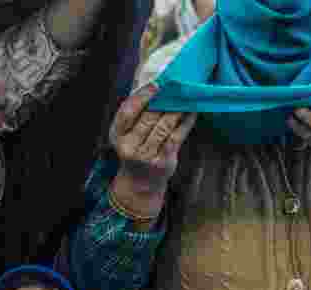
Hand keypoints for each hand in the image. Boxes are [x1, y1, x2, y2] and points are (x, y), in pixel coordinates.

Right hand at [109, 83, 196, 217]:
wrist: (139, 184)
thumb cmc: (136, 152)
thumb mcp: (127, 136)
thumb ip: (136, 116)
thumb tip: (156, 88)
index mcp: (118, 136)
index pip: (127, 113)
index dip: (141, 97)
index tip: (156, 84)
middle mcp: (130, 147)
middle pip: (148, 118)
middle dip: (164, 100)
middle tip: (177, 87)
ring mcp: (146, 156)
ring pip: (164, 126)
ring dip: (176, 109)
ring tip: (185, 97)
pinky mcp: (162, 162)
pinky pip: (176, 137)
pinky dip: (185, 123)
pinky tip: (191, 112)